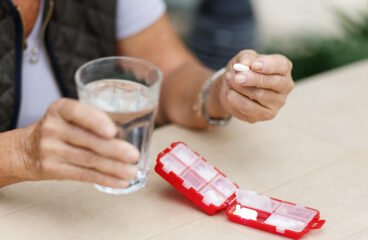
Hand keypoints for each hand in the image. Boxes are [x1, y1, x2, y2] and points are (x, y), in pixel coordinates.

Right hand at [22, 98, 139, 187]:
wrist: (25, 150)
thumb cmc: (58, 130)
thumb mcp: (67, 117)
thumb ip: (90, 121)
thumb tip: (129, 135)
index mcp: (60, 109)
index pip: (78, 112)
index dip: (95, 121)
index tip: (112, 131)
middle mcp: (53, 128)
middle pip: (88, 140)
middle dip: (114, 150)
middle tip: (134, 155)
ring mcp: (51, 150)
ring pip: (88, 160)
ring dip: (114, 168)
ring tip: (132, 171)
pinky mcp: (53, 169)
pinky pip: (83, 175)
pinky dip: (104, 179)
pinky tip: (120, 182)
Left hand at [218, 50, 293, 122]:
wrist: (233, 88)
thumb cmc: (243, 70)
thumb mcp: (242, 58)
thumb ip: (246, 58)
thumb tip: (246, 63)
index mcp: (283, 68)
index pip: (282, 66)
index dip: (268, 65)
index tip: (254, 65)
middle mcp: (285, 85)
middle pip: (273, 82)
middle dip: (254, 79)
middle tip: (237, 77)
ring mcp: (278, 102)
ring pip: (259, 95)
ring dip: (240, 88)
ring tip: (229, 80)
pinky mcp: (267, 114)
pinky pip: (250, 108)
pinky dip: (237, 100)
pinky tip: (229, 93)